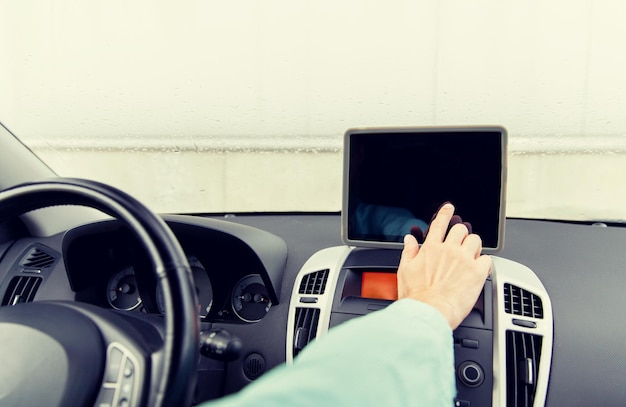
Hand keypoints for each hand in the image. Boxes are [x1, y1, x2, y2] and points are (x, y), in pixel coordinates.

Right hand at [397, 203, 491, 328]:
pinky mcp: (478, 273)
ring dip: (474, 247)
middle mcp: (449, 250)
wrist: (429, 313)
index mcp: (431, 249)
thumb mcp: (404, 271)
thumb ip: (409, 252)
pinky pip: (487, 259)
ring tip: (471, 256)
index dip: (445, 213)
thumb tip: (409, 240)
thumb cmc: (416, 297)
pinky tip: (479, 270)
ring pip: (476, 240)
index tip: (449, 208)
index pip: (440, 224)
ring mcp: (465, 260)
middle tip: (460, 244)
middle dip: (461, 235)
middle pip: (461, 229)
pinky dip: (484, 263)